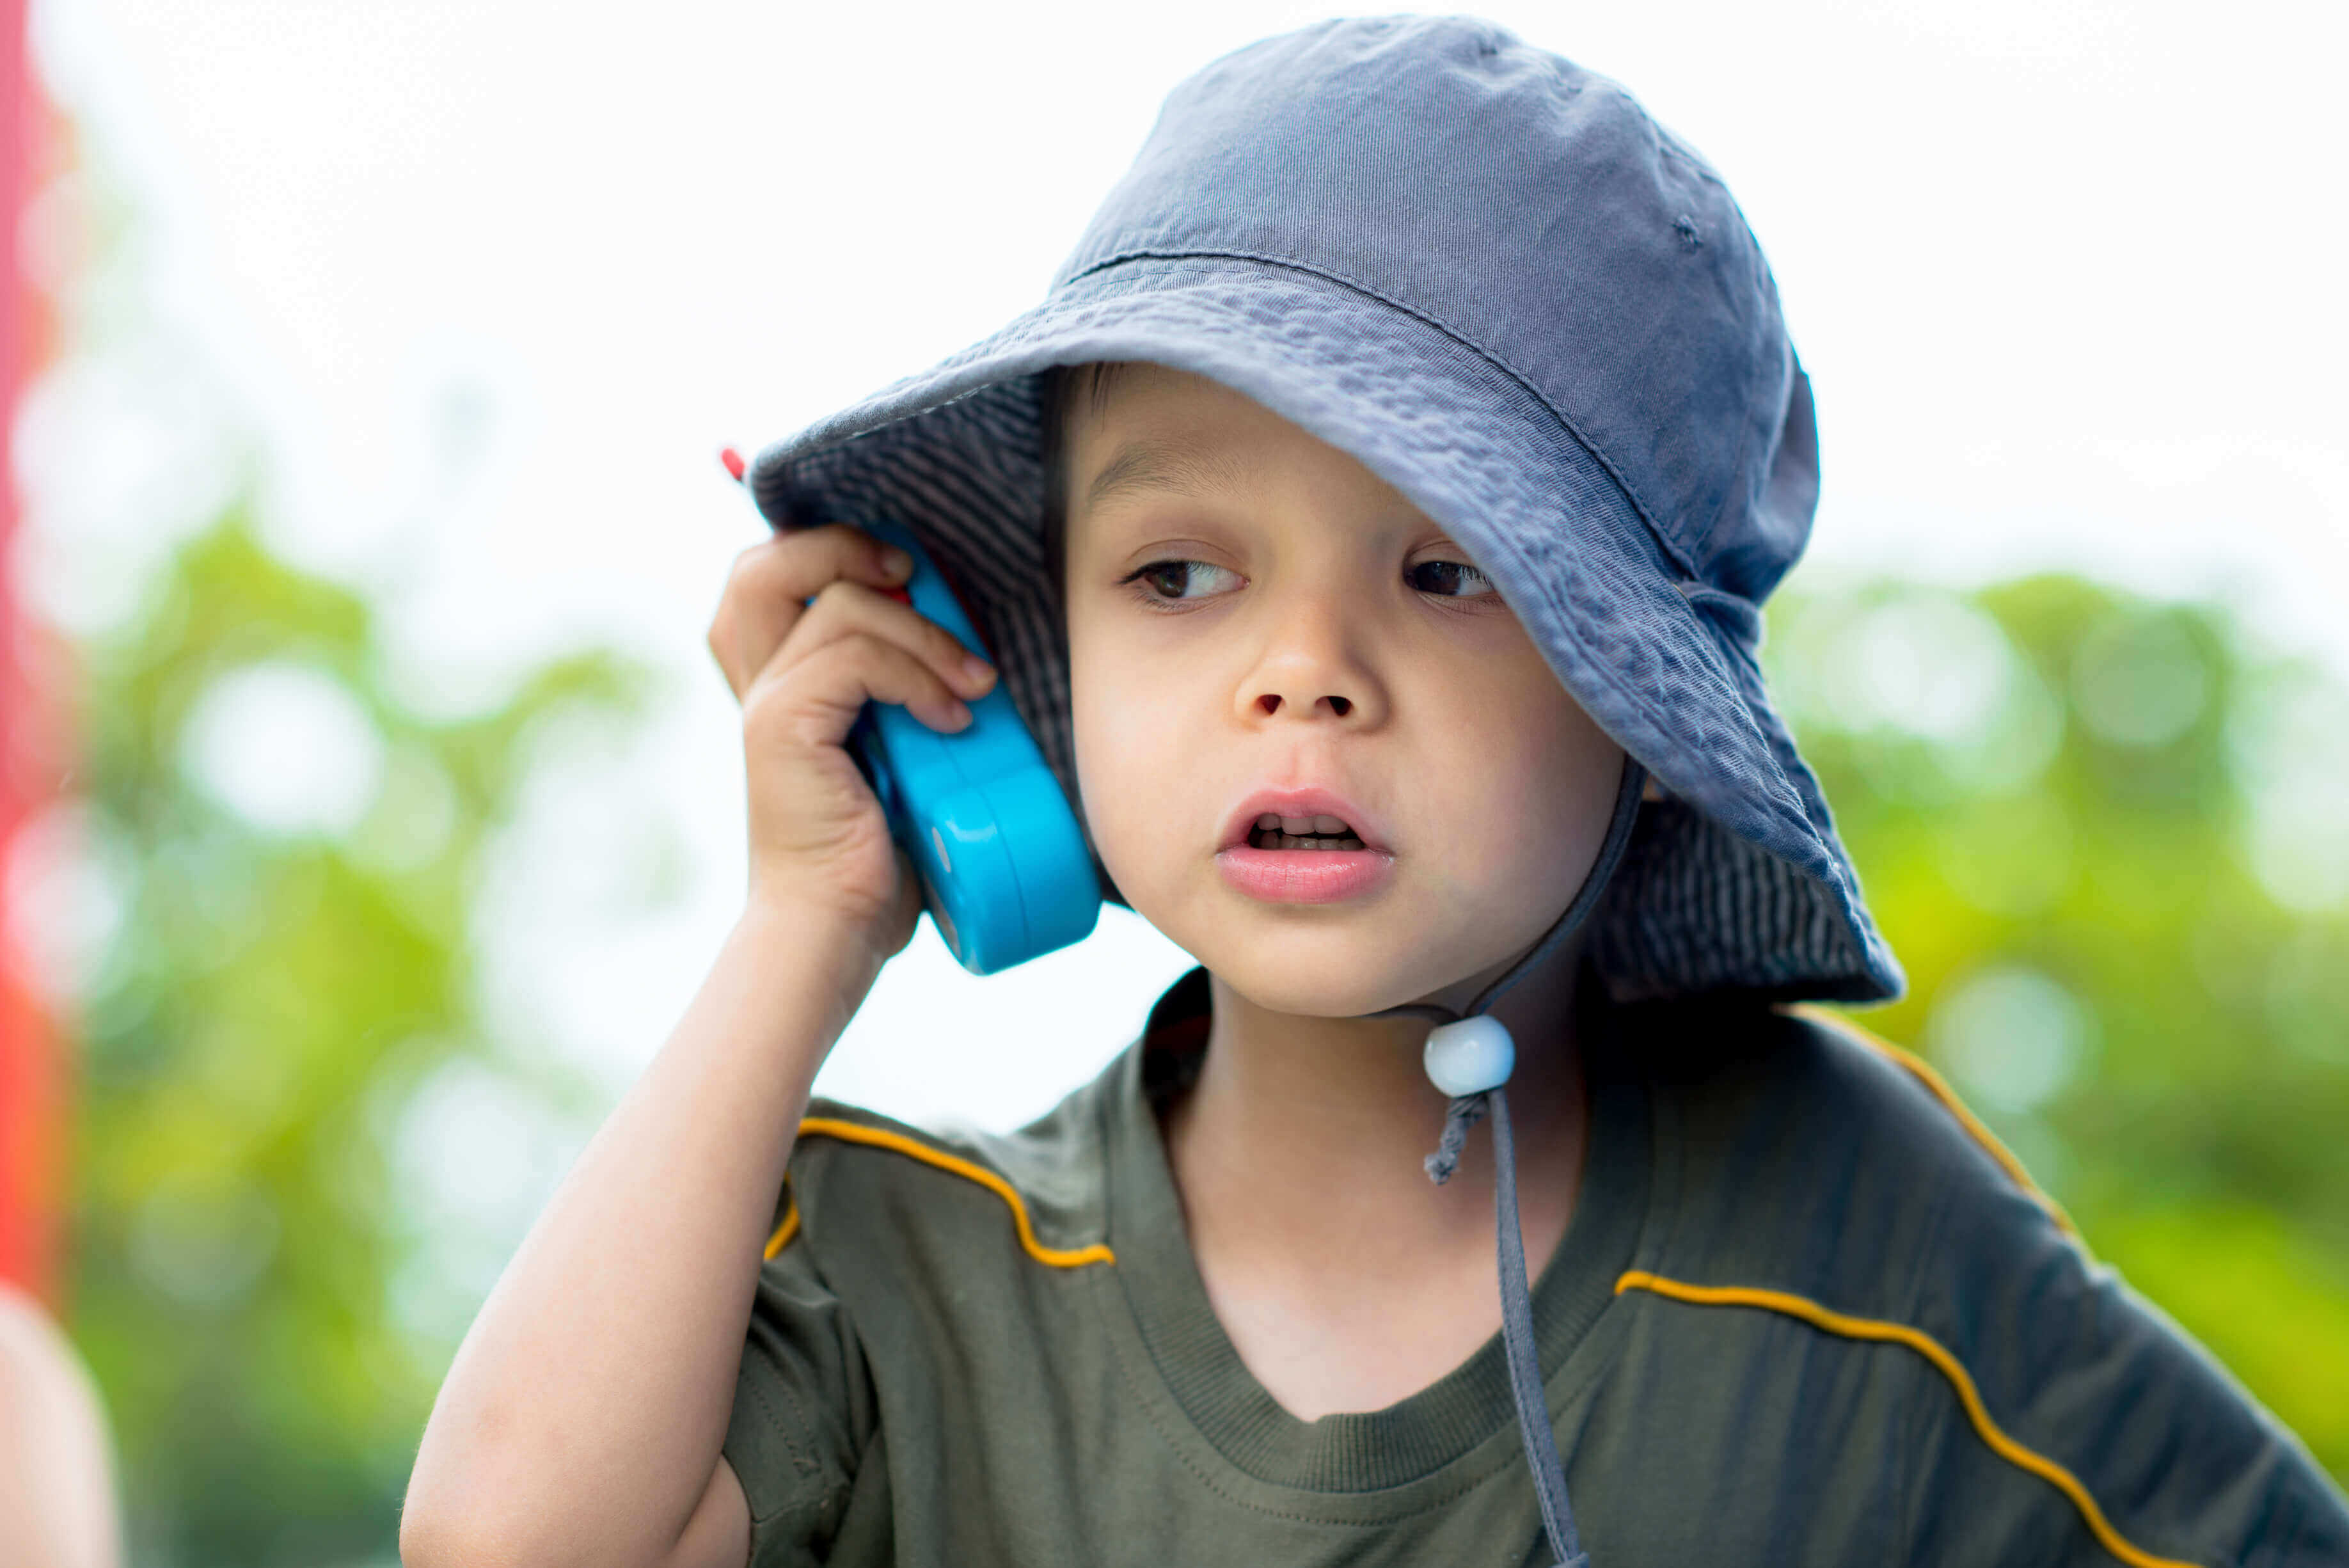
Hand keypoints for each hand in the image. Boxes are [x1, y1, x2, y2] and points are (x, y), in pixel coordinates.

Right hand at [706, 524, 997, 966]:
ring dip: (926, 633)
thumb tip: (973, 648)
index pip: (772, 573)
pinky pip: (855, 656)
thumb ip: (902, 697)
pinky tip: (952, 720)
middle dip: (851, 548)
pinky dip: (917, 676)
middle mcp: (757, 683)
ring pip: (842, 604)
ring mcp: (764, 702)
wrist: (835, 931)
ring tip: (974, 685)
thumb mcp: (899, 757)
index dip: (832, 548)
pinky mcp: (780, 726)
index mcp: (777, 683)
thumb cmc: (877, 857)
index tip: (910, 575)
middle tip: (919, 582)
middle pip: (769, 561)